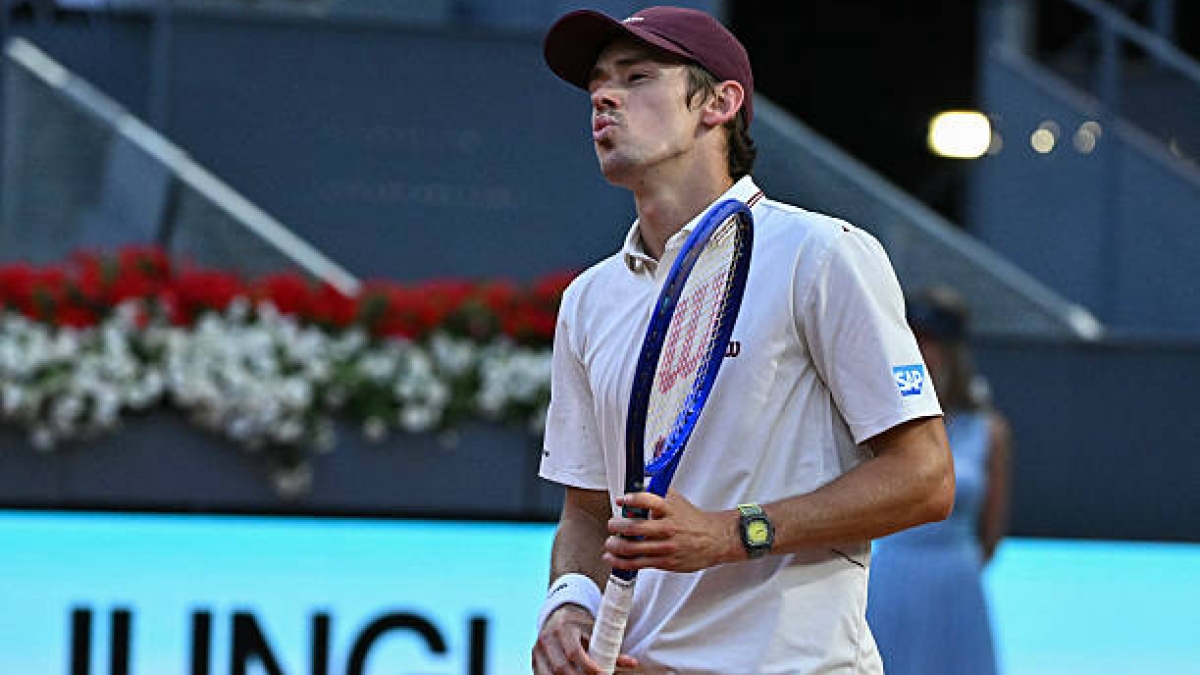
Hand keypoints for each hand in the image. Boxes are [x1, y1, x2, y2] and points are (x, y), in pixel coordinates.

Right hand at [532, 604, 638, 673]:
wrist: (557, 617)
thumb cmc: (580, 627)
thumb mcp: (593, 633)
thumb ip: (610, 650)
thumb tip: (632, 663)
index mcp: (563, 628)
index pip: (574, 652)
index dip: (588, 667)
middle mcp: (547, 638)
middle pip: (561, 668)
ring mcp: (537, 651)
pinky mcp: (533, 661)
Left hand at [604, 490, 740, 572]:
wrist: (713, 540)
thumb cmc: (692, 520)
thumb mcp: (676, 501)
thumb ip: (657, 493)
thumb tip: (635, 487)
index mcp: (670, 510)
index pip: (649, 501)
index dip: (633, 499)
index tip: (622, 500)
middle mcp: (667, 528)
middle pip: (635, 527)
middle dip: (617, 526)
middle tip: (612, 524)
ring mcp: (665, 547)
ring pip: (633, 548)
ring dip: (616, 545)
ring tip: (610, 542)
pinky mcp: (664, 562)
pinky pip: (638, 563)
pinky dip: (621, 561)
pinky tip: (613, 558)